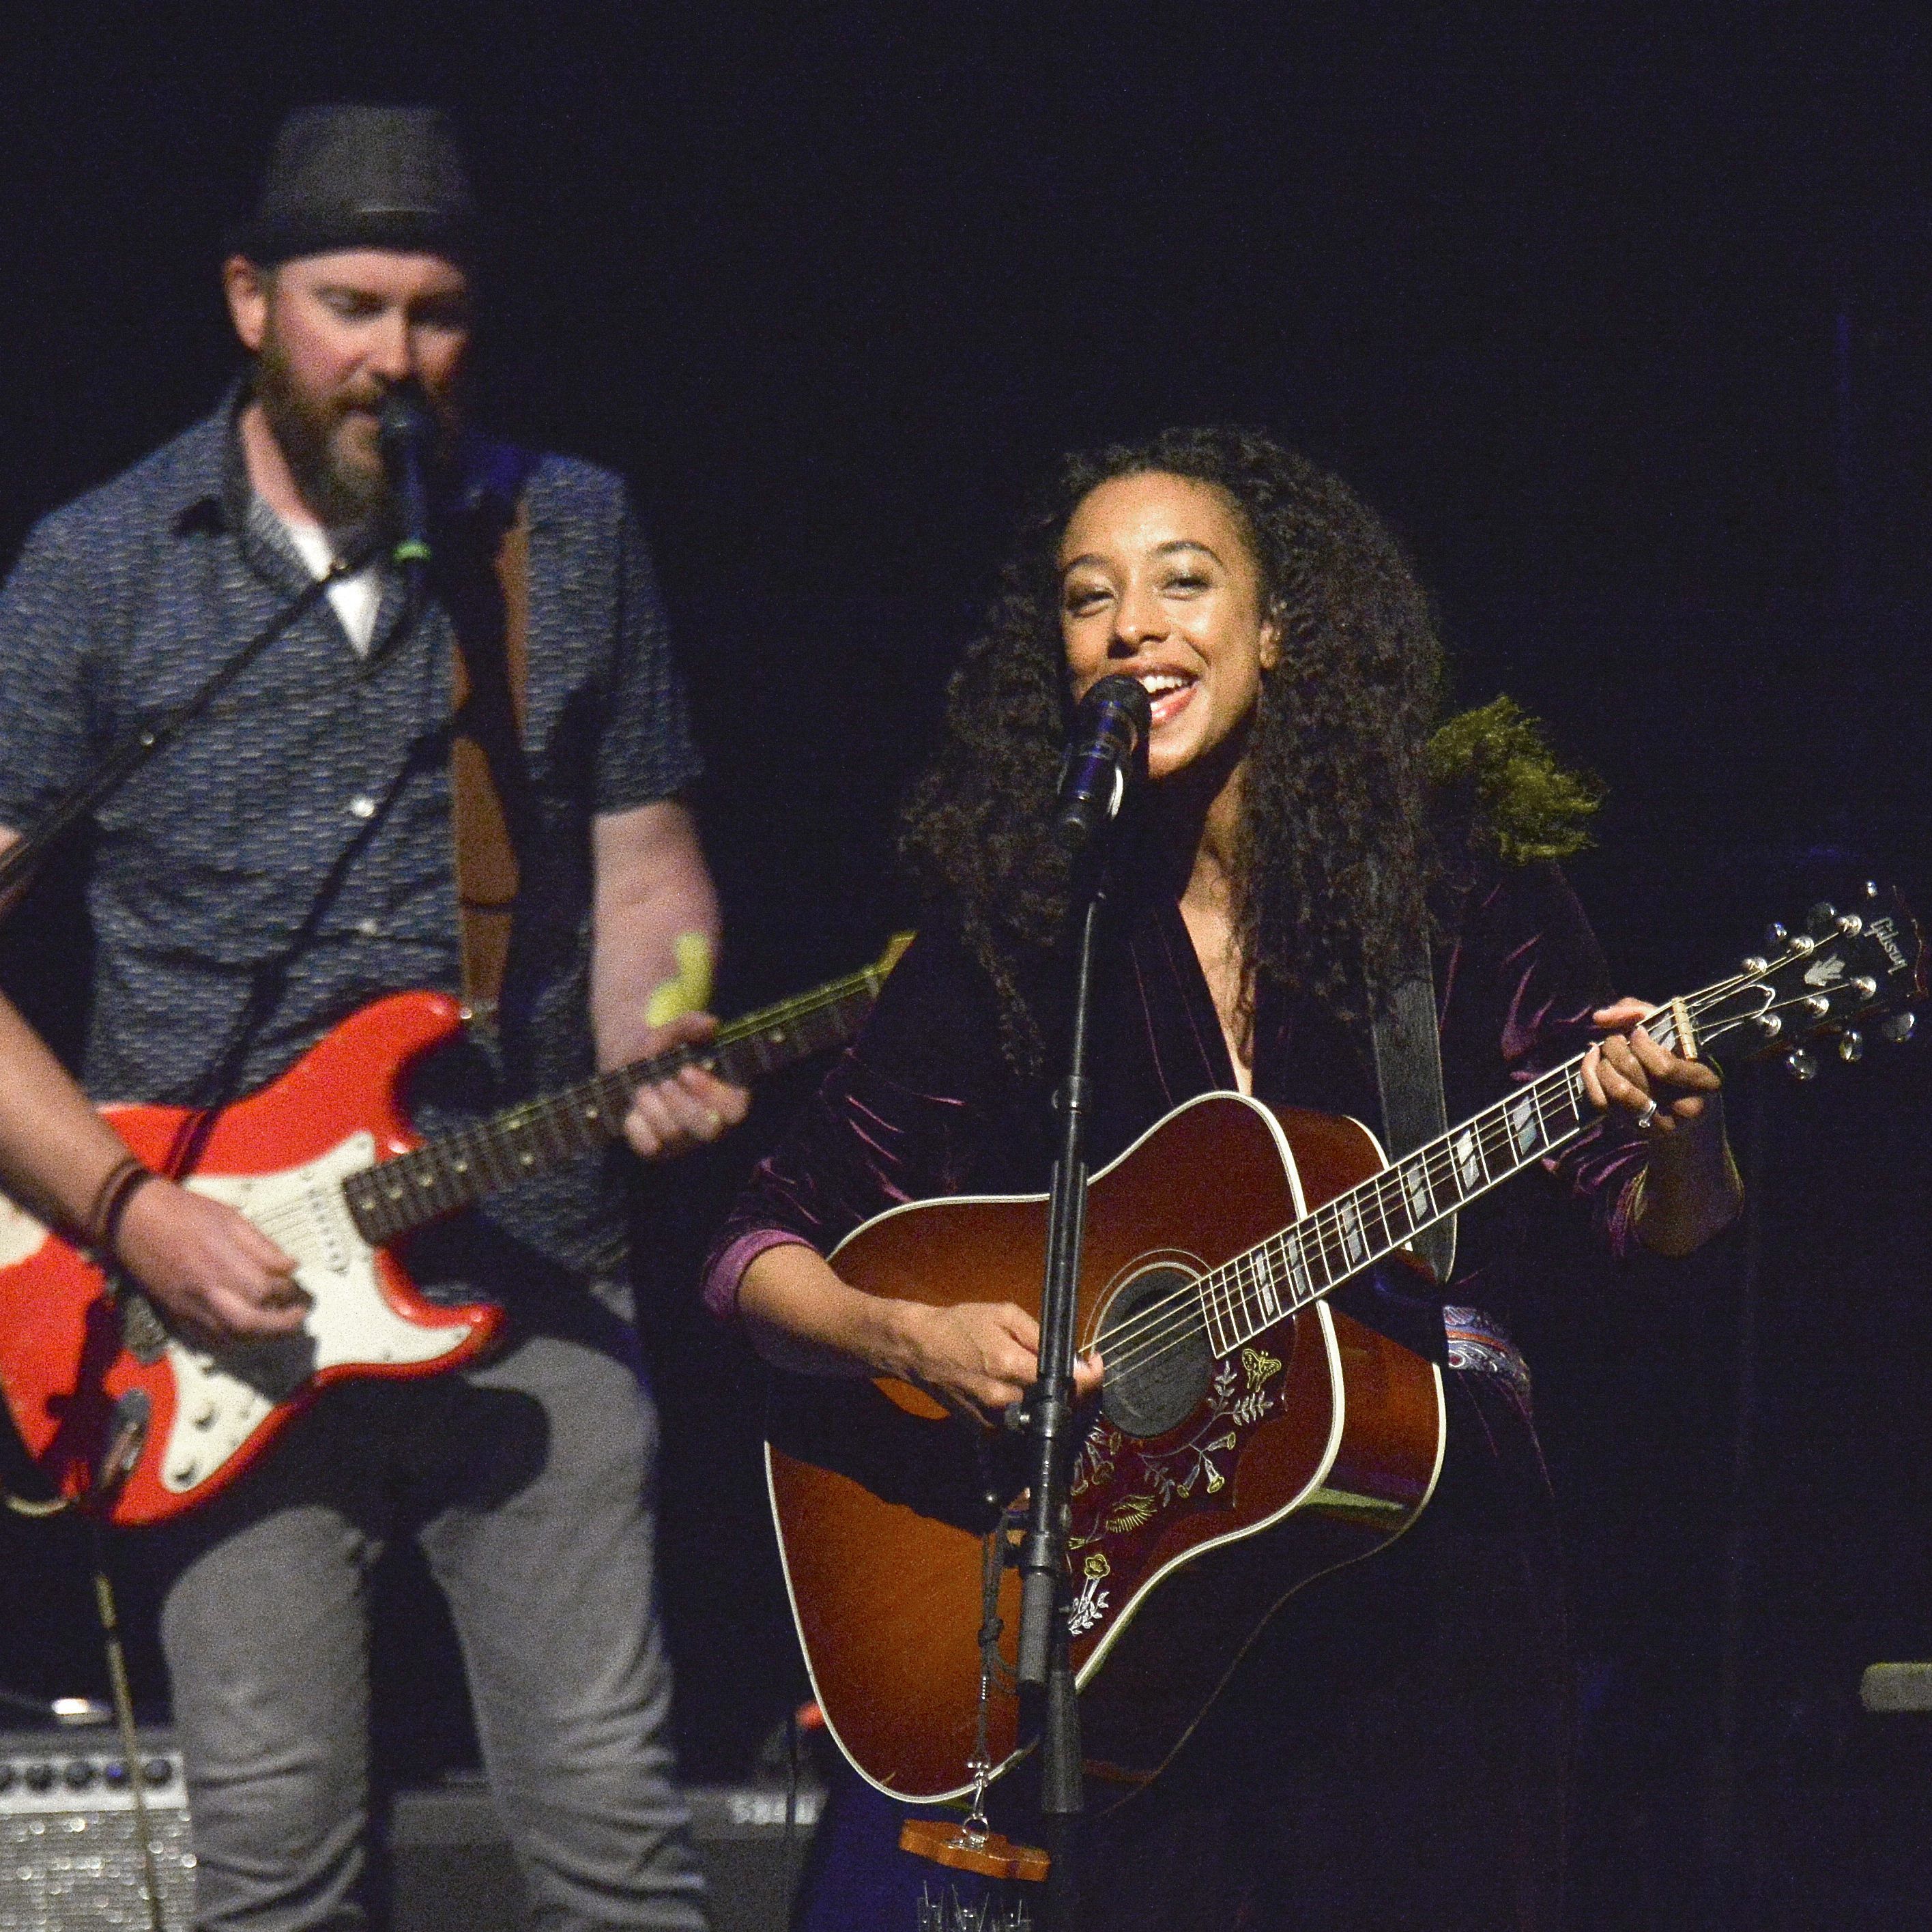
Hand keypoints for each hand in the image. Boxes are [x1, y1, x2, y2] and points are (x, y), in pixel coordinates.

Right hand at [113, 1179, 306, 1349]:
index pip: (265, 1289)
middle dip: (281, 1324)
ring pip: (231, 1337)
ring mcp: (189, 1306)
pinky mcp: (176, 1315)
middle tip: (300, 1315)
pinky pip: (209, 1339)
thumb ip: (262, 1247)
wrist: (133, 1220)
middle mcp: (206, 1289)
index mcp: (222, 1260)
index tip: (296, 1285)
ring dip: (262, 1336)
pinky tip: (249, 1331)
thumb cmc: (186, 1213)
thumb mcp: (231, 1218)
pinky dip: (235, 1340)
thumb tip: (290, 1268)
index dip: (288, 1290)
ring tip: (280, 1325)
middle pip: (250, 1322)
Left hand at [621, 1010, 750, 1160]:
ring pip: (675, 1136)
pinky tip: (633, 1110)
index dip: (713, 1094)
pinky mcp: (657, 1148)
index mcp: (726, 1098)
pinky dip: (637, 1127)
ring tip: (643, 1089)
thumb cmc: (663, 1049)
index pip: (735, 1110)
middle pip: (708, 1130)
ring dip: (655, 1109)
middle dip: (683, 1105)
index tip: (686, 1071)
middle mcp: (709, 1124)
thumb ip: (691, 1025)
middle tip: (664, 1082)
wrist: (630, 1063)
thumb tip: (711, 1024)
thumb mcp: (674, 1032)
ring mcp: (683, 1140)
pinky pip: (648, 1147)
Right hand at [889, 1300, 1104, 1429]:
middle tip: (1081, 1373)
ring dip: (1058, 1406)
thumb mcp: (1004, 1315)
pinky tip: (1033, 1396)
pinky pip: (1023, 1429)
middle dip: (1077, 1391)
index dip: (1090, 1378)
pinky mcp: (986, 1433)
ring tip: (1060, 1385)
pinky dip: (1035, 1415)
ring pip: (1044, 1422)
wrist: (920, 1349)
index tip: (1096, 1364)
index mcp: (1010, 1365)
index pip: (1067, 1383)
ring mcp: (994, 1421)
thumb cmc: (962, 1325)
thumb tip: (1074, 1361)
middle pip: (1060, 1406)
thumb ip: (1041, 1337)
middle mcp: (1005, 1400)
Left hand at [1582, 998, 1723, 1142]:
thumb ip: (1640, 1012)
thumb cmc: (1677, 1057)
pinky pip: (1601, 1102)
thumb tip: (1601, 1017)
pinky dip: (1590, 1076)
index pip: (1665, 1068)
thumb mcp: (1671, 1029)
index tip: (1638, 1032)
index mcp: (1704, 1083)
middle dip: (1616, 1047)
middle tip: (1616, 1038)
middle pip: (1635, 1074)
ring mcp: (1656, 1123)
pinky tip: (1593, 1059)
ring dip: (1603, 1063)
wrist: (1681, 1102)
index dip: (1643, 1046)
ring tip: (1605, 1049)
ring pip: (1617, 1091)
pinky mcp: (1632, 1127)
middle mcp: (1683, 1110)